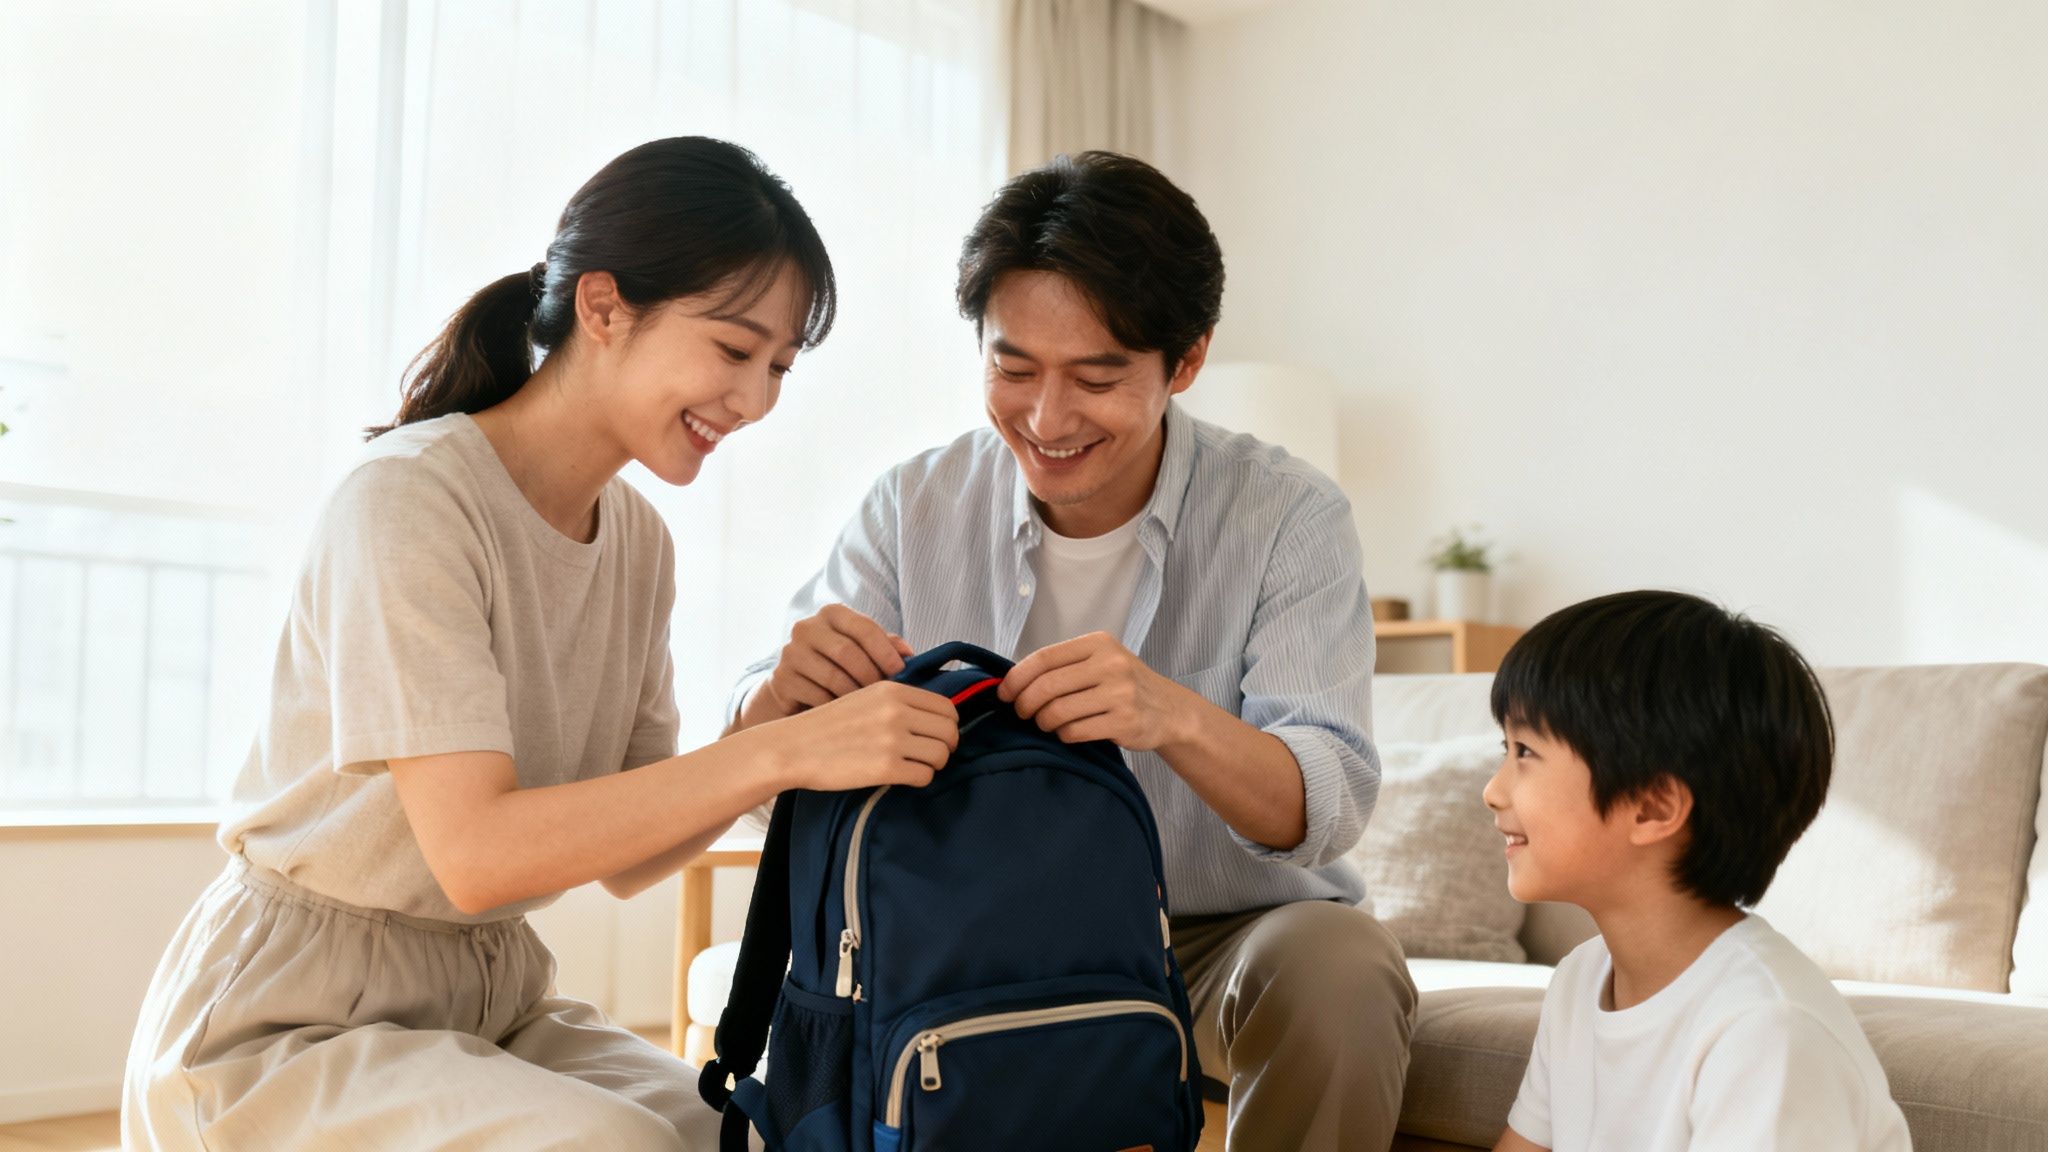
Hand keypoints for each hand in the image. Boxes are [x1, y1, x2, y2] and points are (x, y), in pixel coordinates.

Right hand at [754, 604, 914, 721]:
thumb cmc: (840, 666)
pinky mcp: (782, 679)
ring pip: (832, 676)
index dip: (885, 651)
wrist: (796, 686)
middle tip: (886, 696)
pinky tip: (847, 715)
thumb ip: (887, 646)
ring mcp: (790, 653)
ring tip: (870, 708)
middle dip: (870, 676)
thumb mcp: (863, 650)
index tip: (900, 671)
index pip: (863, 627)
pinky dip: (836, 708)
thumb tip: (909, 654)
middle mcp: (807, 628)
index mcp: (832, 614)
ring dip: (856, 696)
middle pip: (846, 652)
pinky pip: (816, 696)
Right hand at [771, 681, 958, 790]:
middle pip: (949, 731)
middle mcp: (896, 711)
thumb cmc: (828, 726)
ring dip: (933, 764)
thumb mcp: (864, 697)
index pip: (946, 707)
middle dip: (945, 746)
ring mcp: (892, 739)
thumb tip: (935, 717)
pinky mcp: (885, 768)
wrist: (793, 747)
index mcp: (893, 690)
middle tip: (930, 755)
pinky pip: (924, 776)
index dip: (947, 724)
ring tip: (915, 766)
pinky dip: (919, 779)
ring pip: (941, 755)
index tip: (936, 736)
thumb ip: (898, 701)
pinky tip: (903, 777)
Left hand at [999, 632, 1196, 750]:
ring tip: (1047, 723)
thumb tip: (1013, 681)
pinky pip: (1075, 731)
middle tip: (1022, 713)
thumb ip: (1064, 665)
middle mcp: (1111, 664)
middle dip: (1025, 704)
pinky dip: (1063, 735)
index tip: (1004, 693)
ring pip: (1058, 711)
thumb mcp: (1100, 661)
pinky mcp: (1125, 722)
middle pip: (1047, 686)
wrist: (1169, 710)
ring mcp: (1120, 694)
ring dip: (1044, 722)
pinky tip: (1068, 732)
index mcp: (1099, 643)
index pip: (1044, 658)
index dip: (1016, 678)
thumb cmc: (1124, 685)